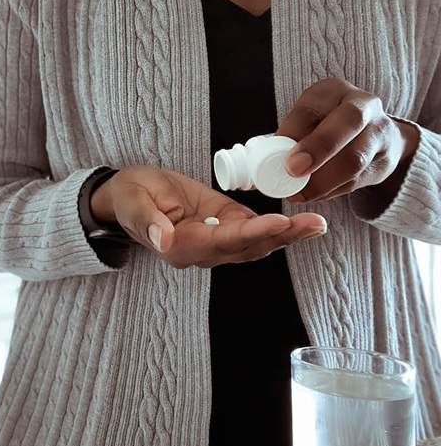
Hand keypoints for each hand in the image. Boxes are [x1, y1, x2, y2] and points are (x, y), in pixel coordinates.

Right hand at [90, 166, 326, 268]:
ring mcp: (214, 241)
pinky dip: (278, 228)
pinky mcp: (222, 226)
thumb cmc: (129, 196)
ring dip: (287, 235)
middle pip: (246, 248)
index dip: (251, 233)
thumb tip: (165, 240)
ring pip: (255, 243)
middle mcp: (201, 251)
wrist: (130, 195)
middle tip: (313, 224)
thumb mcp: (132, 202)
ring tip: (317, 223)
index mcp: (178, 247)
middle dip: (281, 236)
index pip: (220, 241)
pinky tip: (303, 221)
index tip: (278, 222)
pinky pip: (253, 232)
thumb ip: (148, 221)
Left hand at [276, 77, 419, 202]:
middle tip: (294, 170)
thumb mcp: (305, 122)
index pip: (313, 106)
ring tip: (297, 193)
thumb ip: (287, 137)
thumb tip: (261, 161)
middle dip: (319, 147)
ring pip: (355, 158)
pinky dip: (332, 191)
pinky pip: (357, 180)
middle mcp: (363, 105)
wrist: (373, 136)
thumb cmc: (325, 127)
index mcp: (333, 91)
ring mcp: (380, 133)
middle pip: (348, 122)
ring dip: (322, 180)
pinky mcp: (386, 161)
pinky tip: (314, 194)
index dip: (294, 131)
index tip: (278, 153)